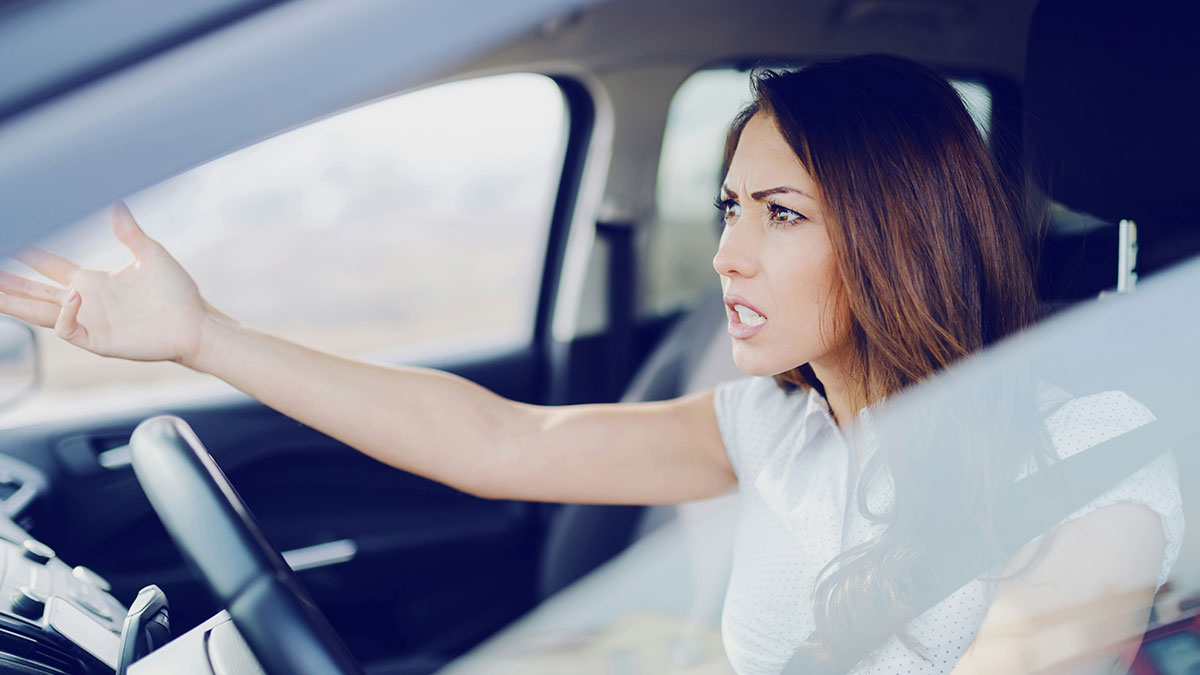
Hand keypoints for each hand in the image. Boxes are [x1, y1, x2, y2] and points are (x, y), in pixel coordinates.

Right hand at [0, 203, 212, 364]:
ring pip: (39, 313)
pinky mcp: (98, 340)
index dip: (27, 254)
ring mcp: (89, 321)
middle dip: (7, 283)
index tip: (10, 237)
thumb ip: (129, 232)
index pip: (48, 266)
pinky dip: (65, 313)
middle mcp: (84, 301)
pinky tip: (71, 295)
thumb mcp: (150, 254)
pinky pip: (67, 328)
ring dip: (14, 302)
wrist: (196, 322)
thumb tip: (117, 203)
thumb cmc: (176, 292)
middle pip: (33, 291)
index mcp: (92, 281)